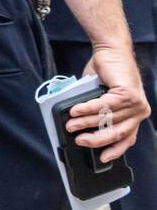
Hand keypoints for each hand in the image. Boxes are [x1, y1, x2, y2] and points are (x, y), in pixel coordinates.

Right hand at [68, 45, 151, 161]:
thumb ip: (99, 112)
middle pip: (117, 132)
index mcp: (136, 114)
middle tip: (79, 140)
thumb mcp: (103, 97)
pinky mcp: (128, 93)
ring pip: (107, 119)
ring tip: (70, 124)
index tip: (102, 159)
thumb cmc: (106, 73)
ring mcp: (136, 102)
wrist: (111, 51)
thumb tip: (79, 126)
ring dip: (85, 122)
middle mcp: (140, 111)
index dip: (115, 150)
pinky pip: (104, 106)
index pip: (128, 138)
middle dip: (96, 139)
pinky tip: (74, 110)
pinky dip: (87, 109)